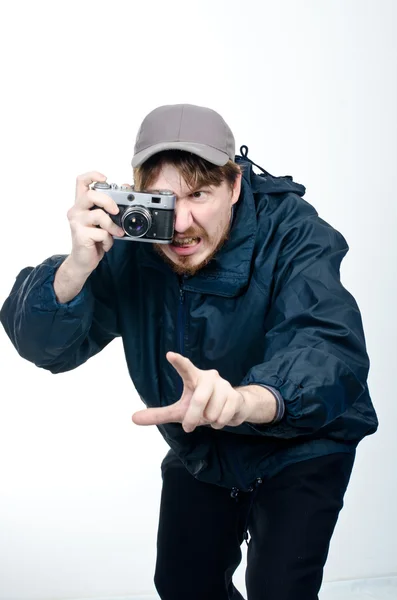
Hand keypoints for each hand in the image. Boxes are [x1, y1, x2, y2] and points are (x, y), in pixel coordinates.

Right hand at [66, 171, 125, 275]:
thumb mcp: (104, 222)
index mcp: (81, 204)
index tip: (105, 178)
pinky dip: (108, 240)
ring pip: (98, 215)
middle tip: (116, 211)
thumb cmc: (94, 239)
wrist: (83, 261)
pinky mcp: (80, 235)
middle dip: (108, 201)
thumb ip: (110, 208)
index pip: (81, 182)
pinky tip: (105, 244)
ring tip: (116, 233)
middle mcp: (76, 211)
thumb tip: (126, 190)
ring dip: (112, 226)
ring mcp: (77, 222)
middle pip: (90, 195)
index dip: (93, 175)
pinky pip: (101, 233)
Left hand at [132, 352, 251, 432]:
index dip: (179, 362)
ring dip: (208, 420)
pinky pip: (222, 417)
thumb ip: (158, 414)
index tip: (169, 354)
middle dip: (193, 417)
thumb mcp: (179, 411)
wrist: (234, 409)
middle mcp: (210, 377)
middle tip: (189, 427)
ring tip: (210, 414)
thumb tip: (133, 418)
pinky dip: (218, 424)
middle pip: (198, 400)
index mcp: (194, 377)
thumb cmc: (203, 406)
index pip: (185, 367)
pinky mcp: (235, 396)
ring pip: (211, 412)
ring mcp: (224, 385)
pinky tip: (220, 418)